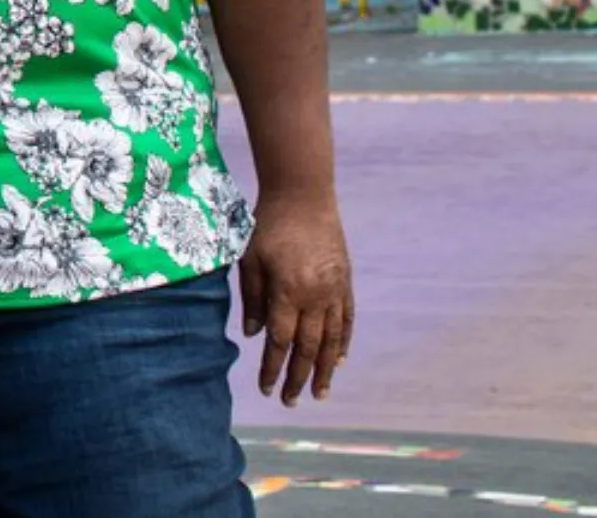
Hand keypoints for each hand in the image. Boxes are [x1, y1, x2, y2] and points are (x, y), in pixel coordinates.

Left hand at [239, 191, 353, 404]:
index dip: (273, 368)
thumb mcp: (249, 258)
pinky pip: (347, 320)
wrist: (303, 196)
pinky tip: (339, 361)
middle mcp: (315, 297)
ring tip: (319, 394)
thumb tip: (252, 335)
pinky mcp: (345, 283)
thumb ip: (251, 298)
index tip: (265, 388)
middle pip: (308, 348)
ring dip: (325, 370)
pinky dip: (343, 343)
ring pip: (332, 340)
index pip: (280, 341)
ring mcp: (334, 291)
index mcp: (287, 292)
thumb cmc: (267, 224)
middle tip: (290, 402)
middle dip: (298, 378)